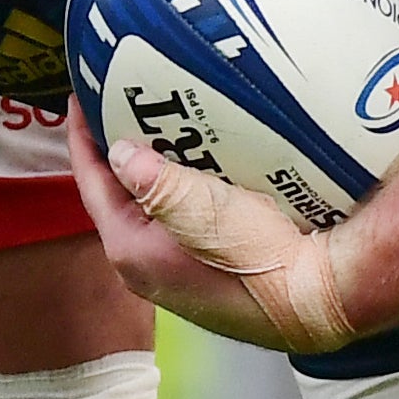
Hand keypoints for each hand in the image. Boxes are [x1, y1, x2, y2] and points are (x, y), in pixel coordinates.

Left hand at [66, 111, 353, 351]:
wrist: (317, 300)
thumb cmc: (260, 257)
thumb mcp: (200, 207)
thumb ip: (151, 178)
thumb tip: (119, 152)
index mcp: (130, 251)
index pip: (92, 185)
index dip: (83, 138)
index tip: (81, 99)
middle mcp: (145, 267)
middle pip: (119, 197)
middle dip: (118, 153)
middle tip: (119, 107)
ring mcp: (175, 273)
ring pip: (152, 207)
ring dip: (153, 170)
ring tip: (157, 126)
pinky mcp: (206, 273)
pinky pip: (180, 220)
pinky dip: (181, 188)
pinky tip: (200, 165)